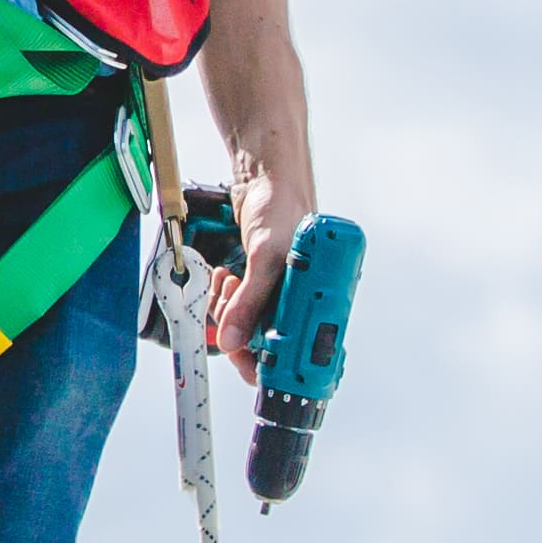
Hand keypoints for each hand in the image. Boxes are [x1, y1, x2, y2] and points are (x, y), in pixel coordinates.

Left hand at [210, 130, 317, 371]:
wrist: (266, 177)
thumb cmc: (283, 208)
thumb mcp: (267, 257)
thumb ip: (251, 300)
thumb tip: (232, 340)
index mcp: (318, 303)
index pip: (298, 356)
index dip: (269, 365)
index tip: (243, 357)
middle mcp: (299, 305)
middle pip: (266, 347)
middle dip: (240, 332)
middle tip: (232, 308)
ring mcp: (278, 297)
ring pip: (245, 328)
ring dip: (227, 310)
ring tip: (229, 283)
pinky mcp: (258, 286)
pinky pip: (235, 308)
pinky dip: (223, 298)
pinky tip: (225, 277)